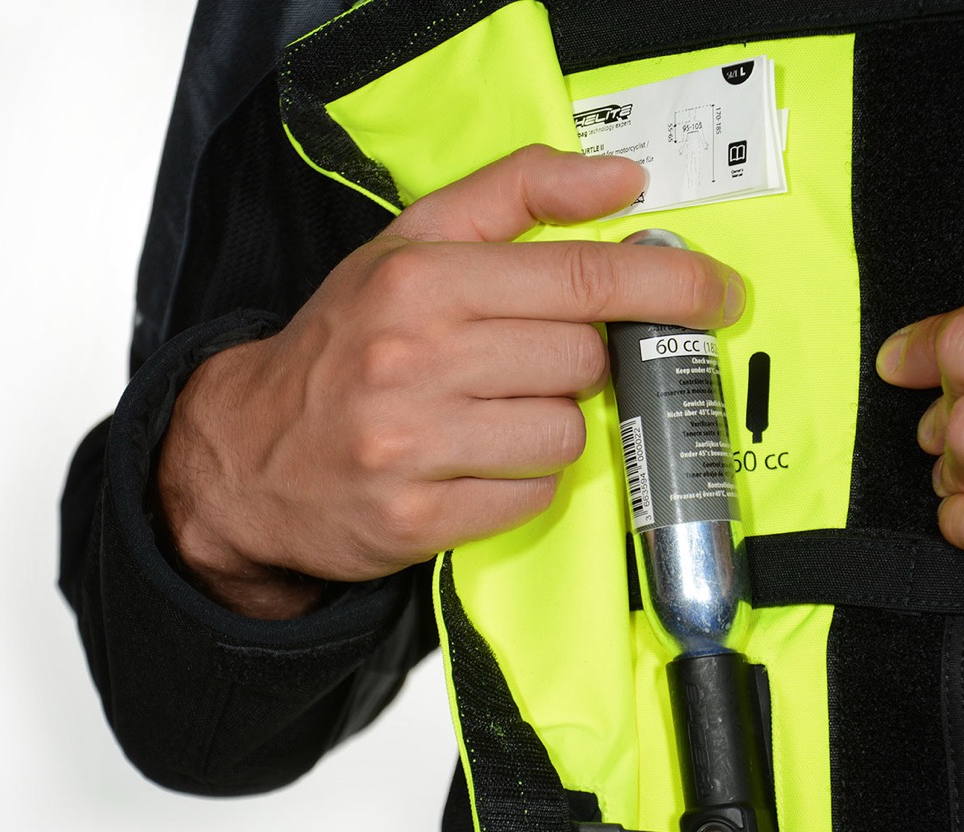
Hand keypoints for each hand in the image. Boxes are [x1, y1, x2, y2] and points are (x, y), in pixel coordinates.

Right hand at [157, 144, 744, 617]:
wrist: (248, 451)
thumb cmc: (346, 342)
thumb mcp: (410, 244)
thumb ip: (515, 194)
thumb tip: (620, 181)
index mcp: (423, 280)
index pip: (584, 279)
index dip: (669, 286)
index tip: (715, 294)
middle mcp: (415, 358)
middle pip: (583, 362)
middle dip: (575, 363)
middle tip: (525, 363)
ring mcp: (414, 446)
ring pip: (564, 436)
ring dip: (546, 427)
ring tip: (486, 416)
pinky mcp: (418, 519)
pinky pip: (532, 499)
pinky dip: (519, 484)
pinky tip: (471, 464)